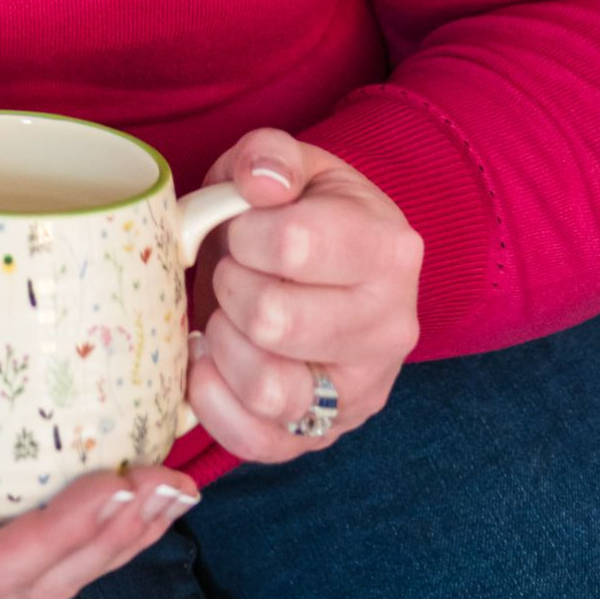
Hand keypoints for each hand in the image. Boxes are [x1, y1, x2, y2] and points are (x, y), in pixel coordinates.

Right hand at [0, 312, 202, 598]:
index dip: (56, 537)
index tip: (112, 486)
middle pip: (31, 581)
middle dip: (108, 540)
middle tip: (169, 484)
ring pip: (44, 567)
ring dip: (114, 534)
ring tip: (172, 487)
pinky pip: (30, 526)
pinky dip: (87, 510)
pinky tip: (128, 474)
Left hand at [186, 126, 423, 463]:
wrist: (328, 268)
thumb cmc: (299, 211)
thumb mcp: (289, 164)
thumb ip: (268, 156)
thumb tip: (258, 182)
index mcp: (388, 250)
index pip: (293, 243)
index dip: (243, 232)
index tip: (242, 228)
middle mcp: (390, 328)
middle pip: (273, 319)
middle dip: (229, 285)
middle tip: (231, 271)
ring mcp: (362, 391)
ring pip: (269, 388)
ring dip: (223, 344)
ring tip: (224, 316)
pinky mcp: (324, 435)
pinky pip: (258, 442)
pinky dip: (214, 403)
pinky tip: (209, 362)